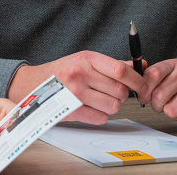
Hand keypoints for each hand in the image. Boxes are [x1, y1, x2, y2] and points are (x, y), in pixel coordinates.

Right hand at [8, 51, 145, 124]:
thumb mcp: (85, 60)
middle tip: (113, 93)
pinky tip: (90, 108)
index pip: (121, 70)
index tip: (143, 86)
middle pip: (120, 91)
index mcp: (86, 58)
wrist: (32, 84)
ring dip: (111, 106)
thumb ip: (113, 64)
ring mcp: (75, 93)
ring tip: (99, 100)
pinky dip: (100, 115)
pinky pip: (101, 118)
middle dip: (122, 95)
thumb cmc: (61, 72)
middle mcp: (80, 74)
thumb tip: (141, 66)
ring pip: (113, 106)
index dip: (138, 81)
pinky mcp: (71, 110)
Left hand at [138, 59, 176, 128]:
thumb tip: (137, 91)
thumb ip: (153, 82)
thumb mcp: (170, 80)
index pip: (151, 74)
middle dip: (159, 107)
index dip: (144, 91)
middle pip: (159, 96)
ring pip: (172, 110)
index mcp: (174, 64)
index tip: (144, 98)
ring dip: (174, 114)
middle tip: (167, 105)